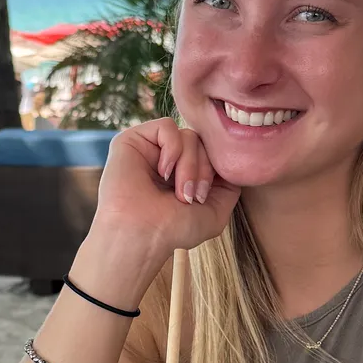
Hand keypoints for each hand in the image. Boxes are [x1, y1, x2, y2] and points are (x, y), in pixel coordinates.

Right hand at [76, 119, 239, 301]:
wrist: (141, 236)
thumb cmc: (173, 230)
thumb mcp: (214, 213)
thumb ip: (228, 187)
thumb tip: (229, 164)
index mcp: (183, 173)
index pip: (211, 152)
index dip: (215, 170)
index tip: (203, 198)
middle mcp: (167, 159)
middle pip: (203, 142)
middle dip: (203, 170)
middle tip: (191, 197)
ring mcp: (150, 148)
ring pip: (189, 135)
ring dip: (190, 165)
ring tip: (178, 191)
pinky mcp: (133, 139)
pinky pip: (167, 126)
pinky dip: (173, 149)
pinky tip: (163, 171)